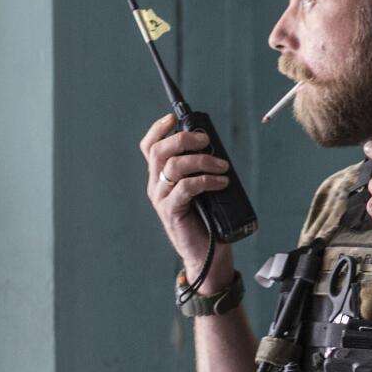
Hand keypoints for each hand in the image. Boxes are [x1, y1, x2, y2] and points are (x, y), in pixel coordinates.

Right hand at [139, 113, 232, 286]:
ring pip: (173, 167)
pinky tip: (221, 182)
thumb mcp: (202, 188)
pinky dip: (206, 180)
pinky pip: (186, 187)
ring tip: (222, 166)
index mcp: (160, 176)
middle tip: (206, 141)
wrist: (207, 253)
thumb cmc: (207, 218)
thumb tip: (213, 147)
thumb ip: (200, 168)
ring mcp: (162, 199)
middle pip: (159, 151)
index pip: (150, 147)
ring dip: (202, 161)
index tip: (173, 118)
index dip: (158, 129)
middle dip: (183, 139)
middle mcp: (156, 185)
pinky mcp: (171, 211)